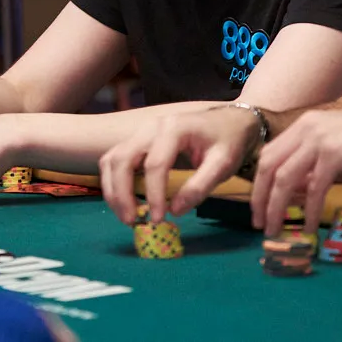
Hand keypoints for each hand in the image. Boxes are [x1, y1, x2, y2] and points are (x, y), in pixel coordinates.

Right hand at [99, 106, 258, 225]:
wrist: (229, 120)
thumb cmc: (228, 141)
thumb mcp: (223, 164)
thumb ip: (199, 187)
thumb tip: (175, 211)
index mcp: (174, 128)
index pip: (155, 164)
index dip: (153, 194)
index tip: (158, 219)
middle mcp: (151, 126)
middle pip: (123, 159)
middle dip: (121, 193)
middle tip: (131, 221)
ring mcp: (141, 131)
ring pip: (112, 158)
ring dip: (112, 189)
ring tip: (126, 215)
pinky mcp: (138, 140)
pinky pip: (115, 158)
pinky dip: (113, 181)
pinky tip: (123, 201)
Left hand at [251, 105, 341, 236]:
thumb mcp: (338, 151)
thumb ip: (313, 167)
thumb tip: (292, 193)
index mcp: (303, 125)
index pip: (269, 155)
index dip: (259, 183)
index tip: (258, 206)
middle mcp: (305, 129)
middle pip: (268, 166)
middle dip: (260, 198)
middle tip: (259, 223)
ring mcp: (319, 140)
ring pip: (284, 179)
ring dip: (277, 208)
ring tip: (275, 230)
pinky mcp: (335, 154)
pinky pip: (314, 189)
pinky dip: (308, 211)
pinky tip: (308, 227)